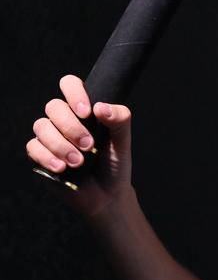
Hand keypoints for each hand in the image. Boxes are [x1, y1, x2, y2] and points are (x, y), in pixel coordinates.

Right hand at [27, 74, 134, 217]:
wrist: (107, 195)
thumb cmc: (114, 164)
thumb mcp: (123, 141)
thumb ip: (120, 120)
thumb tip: (101, 106)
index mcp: (84, 110)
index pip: (70, 84)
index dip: (74, 92)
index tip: (87, 112)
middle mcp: (64, 119)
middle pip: (53, 106)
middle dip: (71, 127)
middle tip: (89, 145)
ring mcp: (50, 137)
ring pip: (41, 126)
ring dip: (61, 145)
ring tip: (79, 162)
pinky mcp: (40, 155)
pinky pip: (33, 147)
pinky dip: (48, 157)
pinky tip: (62, 168)